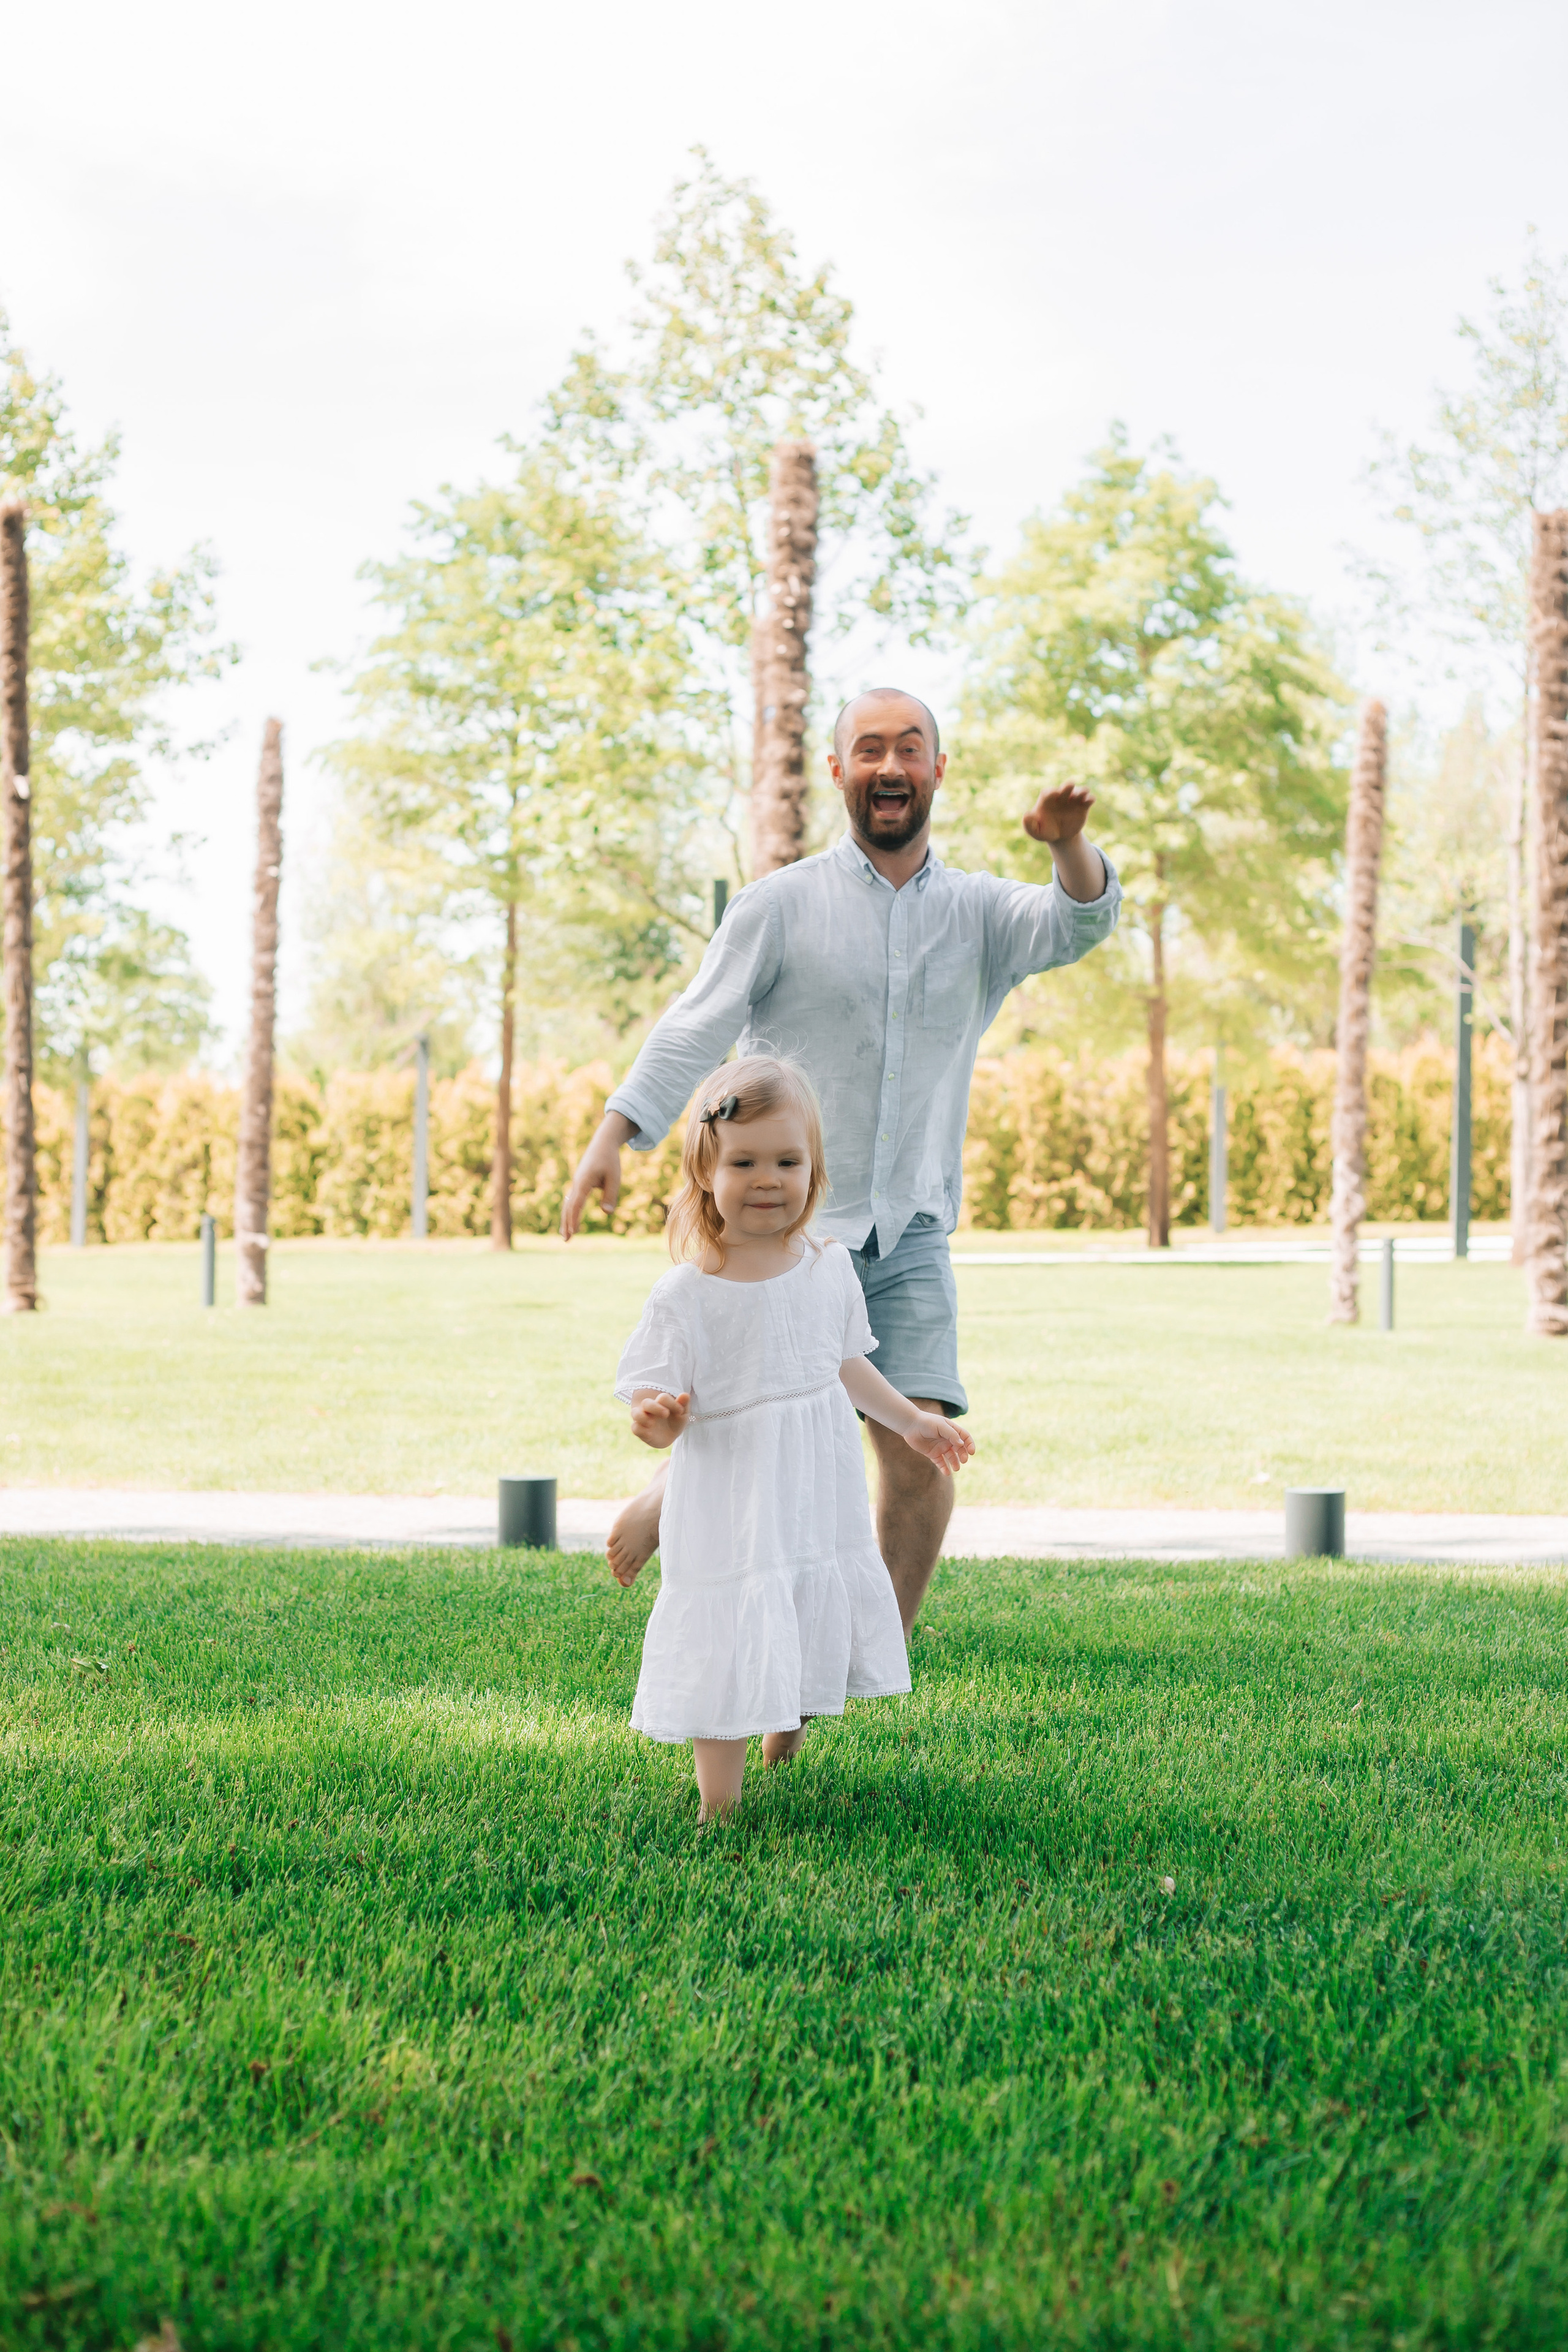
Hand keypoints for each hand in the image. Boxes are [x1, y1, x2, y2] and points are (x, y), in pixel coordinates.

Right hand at [561, 1112, 634, 1238]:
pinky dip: (570, 1211)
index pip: (576, 1204)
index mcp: (584, 1182)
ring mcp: (576, 1183)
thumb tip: (607, 1213)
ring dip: (566, 1219)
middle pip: (568, 1207)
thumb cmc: (609, 1160)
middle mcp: (577, 1183)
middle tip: (566, 1240)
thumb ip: (610, 1195)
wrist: (602, 1144)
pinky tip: (570, 1220)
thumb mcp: (614, 1177)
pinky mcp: (579, 1183)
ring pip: (568, 1204)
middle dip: (567, 1224)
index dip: (574, 1219)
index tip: (573, 1232)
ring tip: (565, 1235)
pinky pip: (572, 1200)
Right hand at [630, 1391, 689, 1448]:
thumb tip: (685, 1395)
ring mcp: (643, 1419)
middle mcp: (649, 1408)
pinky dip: (640, 1431)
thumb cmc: (675, 1420)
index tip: (680, 1411)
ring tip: (652, 1423)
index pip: (663, 1398)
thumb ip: (683, 1404)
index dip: (672, 1403)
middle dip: (655, 1408)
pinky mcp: (640, 1431)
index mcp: (660, 1402)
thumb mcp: (682, 1413)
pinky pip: (635, 1428)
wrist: (669, 1435)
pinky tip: (649, 1434)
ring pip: (635, 1413)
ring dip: (642, 1417)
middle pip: (646, 1403)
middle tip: (666, 1414)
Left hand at [902, 1412, 975, 1475]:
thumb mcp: (940, 1426)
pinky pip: (940, 1462)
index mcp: (952, 1430)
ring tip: (956, 1468)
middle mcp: (948, 1439)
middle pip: (960, 1449)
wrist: (910, 1425)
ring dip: (955, 1463)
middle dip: (963, 1455)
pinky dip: (944, 1468)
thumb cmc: (926, 1422)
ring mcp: (940, 1447)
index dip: (970, 1444)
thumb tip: (961, 1443)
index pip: (965, 1437)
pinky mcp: (933, 1454)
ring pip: (951, 1457)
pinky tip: (947, 1473)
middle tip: (964, 1461)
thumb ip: (951, 1434)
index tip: (971, 1452)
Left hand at [1022, 781, 1094, 844]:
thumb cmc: (1045, 831)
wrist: (1060, 836)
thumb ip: (1029, 825)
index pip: (1048, 793)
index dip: (1051, 792)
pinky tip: (1090, 800)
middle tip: (1069, 786)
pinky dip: (1090, 798)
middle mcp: (1061, 797)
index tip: (1054, 794)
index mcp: (1047, 800)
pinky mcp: (1083, 806)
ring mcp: (1072, 801)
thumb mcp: (1035, 831)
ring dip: (1081, 791)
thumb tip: (1027, 815)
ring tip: (1083, 794)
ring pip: (1079, 791)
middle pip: (1065, 788)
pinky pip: (1088, 800)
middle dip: (1067, 786)